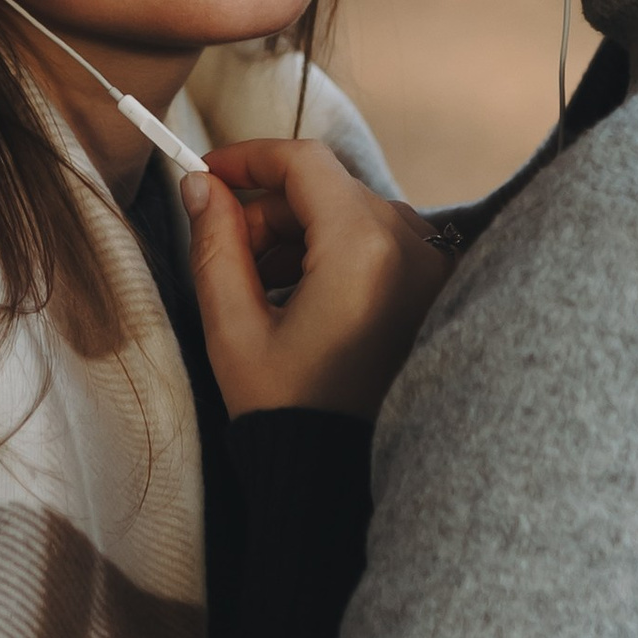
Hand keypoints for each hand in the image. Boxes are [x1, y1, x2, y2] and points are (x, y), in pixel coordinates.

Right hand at [184, 139, 455, 420]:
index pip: (305, 162)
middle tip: (225, 251)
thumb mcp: (233, 328)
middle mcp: (411, 246)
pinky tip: (300, 296)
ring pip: (351, 213)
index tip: (208, 175)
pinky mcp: (434, 291)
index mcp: (363, 247)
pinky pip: (379, 243)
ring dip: (300, 232)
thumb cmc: (288, 410)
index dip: (249, 158)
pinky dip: (335, 252)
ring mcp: (432, 269)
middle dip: (269, 210)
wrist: (340, 478)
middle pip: (327, 189)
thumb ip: (215, 245)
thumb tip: (202, 187)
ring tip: (260, 285)